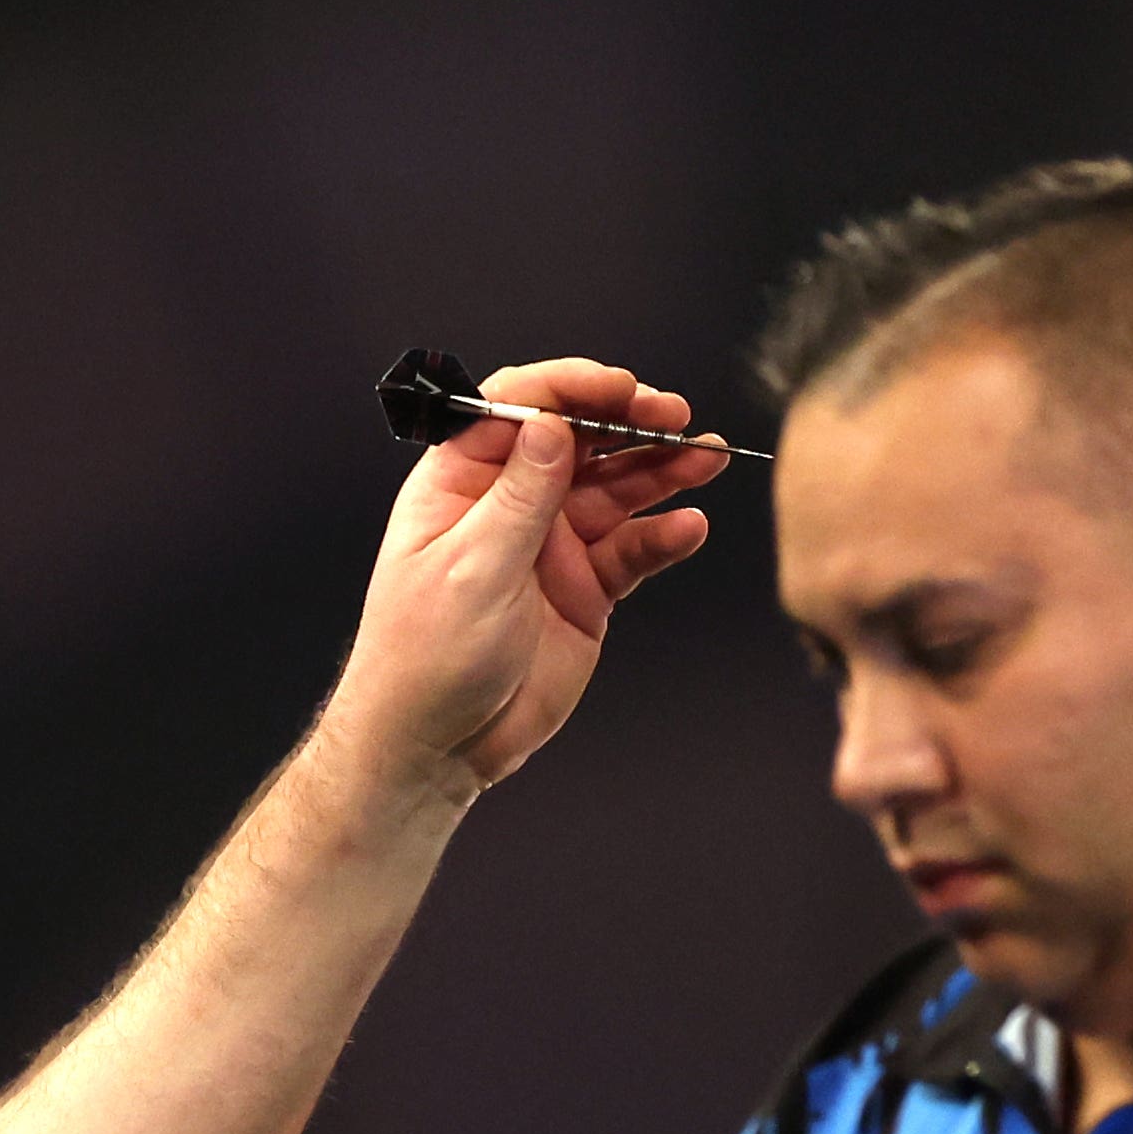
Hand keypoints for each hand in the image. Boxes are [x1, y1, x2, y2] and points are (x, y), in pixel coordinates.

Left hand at [330, 359, 729, 795]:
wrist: (437, 745)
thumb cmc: (425, 658)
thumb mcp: (472, 569)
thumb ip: (520, 497)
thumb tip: (551, 423)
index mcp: (462, 481)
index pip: (520, 408)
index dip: (572, 389)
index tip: (622, 388)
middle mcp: (509, 503)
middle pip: (579, 440)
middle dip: (630, 421)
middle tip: (677, 417)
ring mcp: (550, 544)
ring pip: (616, 488)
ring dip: (662, 469)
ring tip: (708, 459)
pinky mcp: (583, 587)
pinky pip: (632, 548)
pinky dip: (662, 535)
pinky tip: (689, 527)